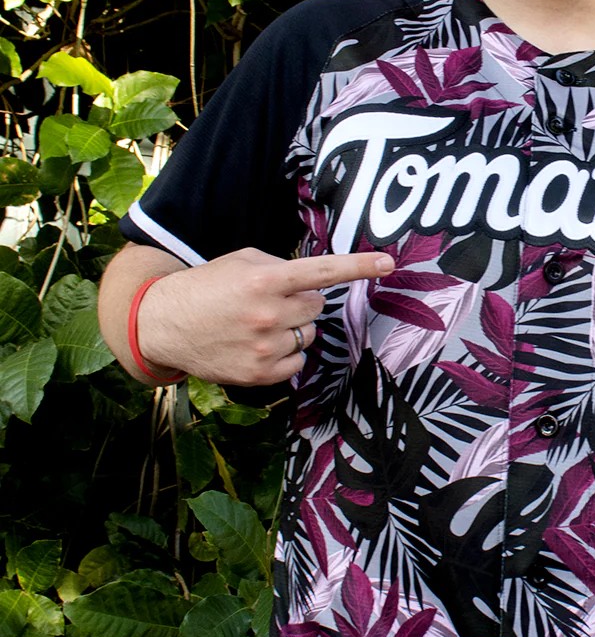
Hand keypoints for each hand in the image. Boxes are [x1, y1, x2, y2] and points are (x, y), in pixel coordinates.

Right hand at [137, 247, 393, 384]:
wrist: (164, 323)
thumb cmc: (206, 287)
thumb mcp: (241, 262)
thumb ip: (281, 267)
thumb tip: (314, 282)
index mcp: (265, 281)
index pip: (323, 272)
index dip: (359, 267)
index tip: (388, 264)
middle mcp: (268, 314)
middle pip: (316, 307)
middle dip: (300, 302)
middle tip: (269, 302)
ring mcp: (265, 347)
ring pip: (307, 335)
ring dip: (291, 329)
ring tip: (256, 324)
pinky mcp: (260, 374)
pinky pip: (297, 363)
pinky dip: (285, 355)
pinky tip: (256, 345)